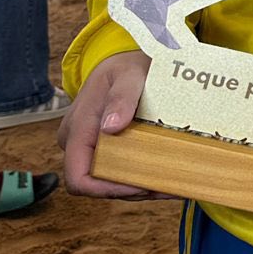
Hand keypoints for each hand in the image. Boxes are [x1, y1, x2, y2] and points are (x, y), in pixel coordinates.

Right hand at [59, 50, 157, 197]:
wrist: (125, 62)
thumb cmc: (124, 66)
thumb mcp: (127, 76)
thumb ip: (121, 99)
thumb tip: (110, 128)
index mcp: (77, 130)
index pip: (78, 178)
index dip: (105, 190)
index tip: (139, 187)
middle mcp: (79, 143)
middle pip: (99, 184)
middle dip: (132, 191)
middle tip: (168, 187)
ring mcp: (91, 147)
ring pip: (112, 181)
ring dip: (141, 187)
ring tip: (174, 186)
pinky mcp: (105, 148)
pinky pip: (120, 170)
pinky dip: (142, 177)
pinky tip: (167, 178)